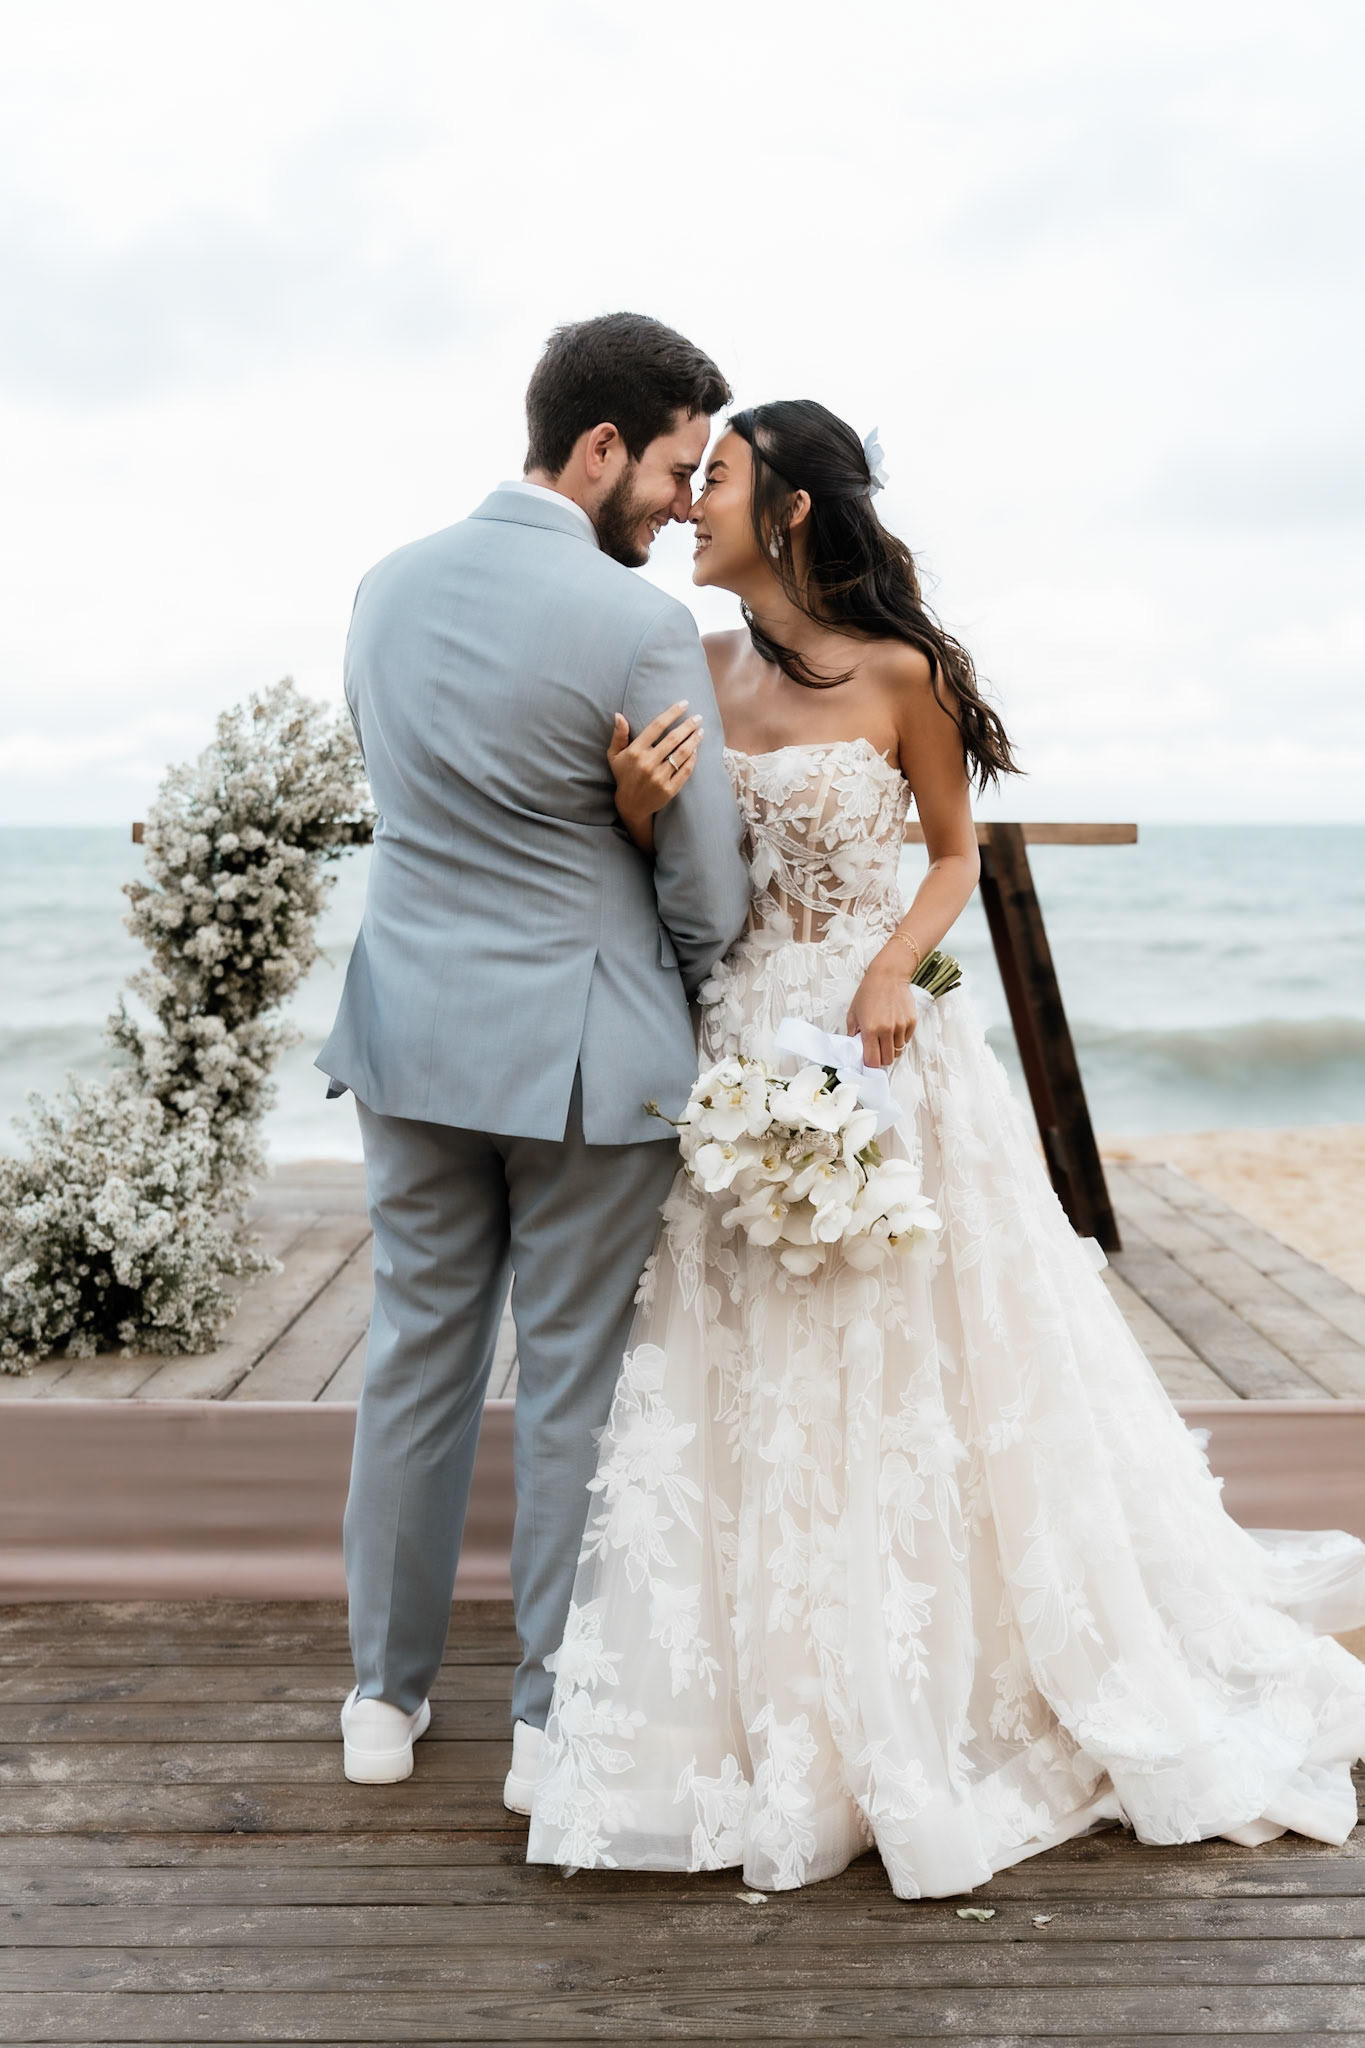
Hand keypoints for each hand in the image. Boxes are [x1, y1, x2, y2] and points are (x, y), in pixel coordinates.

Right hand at [607, 702, 701, 851]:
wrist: (631, 805)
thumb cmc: (624, 775)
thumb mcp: (615, 755)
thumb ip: (619, 735)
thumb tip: (619, 715)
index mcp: (636, 751)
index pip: (657, 726)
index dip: (672, 713)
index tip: (684, 704)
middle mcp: (648, 763)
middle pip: (673, 739)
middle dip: (688, 725)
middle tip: (698, 717)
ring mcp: (659, 777)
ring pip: (682, 753)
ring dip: (694, 740)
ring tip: (700, 731)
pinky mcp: (669, 789)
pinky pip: (686, 770)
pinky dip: (693, 758)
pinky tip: (696, 750)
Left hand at [846, 957, 918, 1068]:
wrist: (888, 976)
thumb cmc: (868, 992)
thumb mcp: (853, 1012)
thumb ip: (852, 1032)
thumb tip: (854, 1046)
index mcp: (870, 1030)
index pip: (872, 1061)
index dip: (870, 1065)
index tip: (869, 1061)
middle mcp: (886, 1030)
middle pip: (887, 1060)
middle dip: (881, 1059)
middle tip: (877, 1051)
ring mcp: (901, 1026)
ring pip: (898, 1051)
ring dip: (891, 1049)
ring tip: (885, 1039)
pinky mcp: (911, 1022)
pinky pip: (906, 1040)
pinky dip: (900, 1039)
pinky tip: (894, 1029)